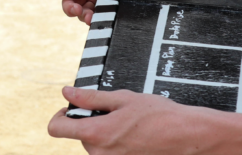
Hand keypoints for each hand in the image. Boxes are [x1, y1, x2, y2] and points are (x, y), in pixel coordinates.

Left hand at [49, 87, 229, 154]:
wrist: (184, 136)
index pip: (56, 129)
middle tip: (114, 110)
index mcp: (95, 134)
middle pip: (79, 134)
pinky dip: (115, 142)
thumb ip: (90, 97)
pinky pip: (108, 152)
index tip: (71, 107)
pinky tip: (133, 134)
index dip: (60, 115)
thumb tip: (67, 93)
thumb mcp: (122, 98)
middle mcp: (99, 154)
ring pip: (94, 143)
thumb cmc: (158, 116)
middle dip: (90, 120)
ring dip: (104, 131)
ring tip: (128, 122)